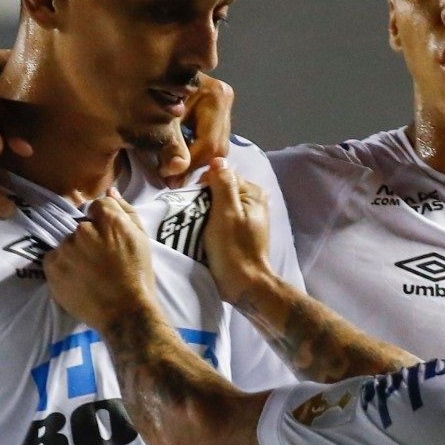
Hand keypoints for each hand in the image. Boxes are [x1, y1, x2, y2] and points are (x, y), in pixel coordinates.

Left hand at [44, 195, 156, 330]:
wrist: (125, 313)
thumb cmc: (139, 276)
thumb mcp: (141, 239)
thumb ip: (125, 211)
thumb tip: (109, 191)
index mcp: (109, 220)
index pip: (97, 206)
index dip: (103, 223)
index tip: (109, 241)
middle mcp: (84, 230)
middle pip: (81, 225)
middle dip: (89, 239)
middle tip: (100, 261)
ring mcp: (66, 249)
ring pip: (67, 242)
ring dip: (75, 253)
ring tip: (90, 274)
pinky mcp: (53, 268)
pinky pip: (53, 258)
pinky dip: (62, 267)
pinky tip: (78, 279)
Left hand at [156, 73, 234, 185]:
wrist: (140, 68)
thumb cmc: (149, 89)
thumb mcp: (157, 119)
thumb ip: (169, 146)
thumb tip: (177, 170)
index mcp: (216, 96)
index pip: (209, 143)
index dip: (190, 164)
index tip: (167, 176)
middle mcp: (225, 97)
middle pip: (217, 147)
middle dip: (194, 167)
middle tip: (171, 181)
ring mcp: (223, 104)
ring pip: (217, 147)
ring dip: (195, 163)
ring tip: (173, 174)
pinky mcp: (216, 110)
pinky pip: (212, 140)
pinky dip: (196, 153)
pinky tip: (181, 160)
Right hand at [201, 158, 275, 304]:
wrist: (243, 285)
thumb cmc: (233, 250)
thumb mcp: (226, 213)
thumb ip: (223, 184)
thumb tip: (218, 159)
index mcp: (253, 192)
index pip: (220, 174)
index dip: (203, 185)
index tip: (192, 202)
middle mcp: (252, 201)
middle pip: (219, 188)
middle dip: (203, 198)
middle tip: (191, 215)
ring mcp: (246, 216)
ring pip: (217, 203)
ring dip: (204, 211)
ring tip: (194, 225)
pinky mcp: (238, 231)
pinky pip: (219, 218)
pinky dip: (209, 222)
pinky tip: (201, 232)